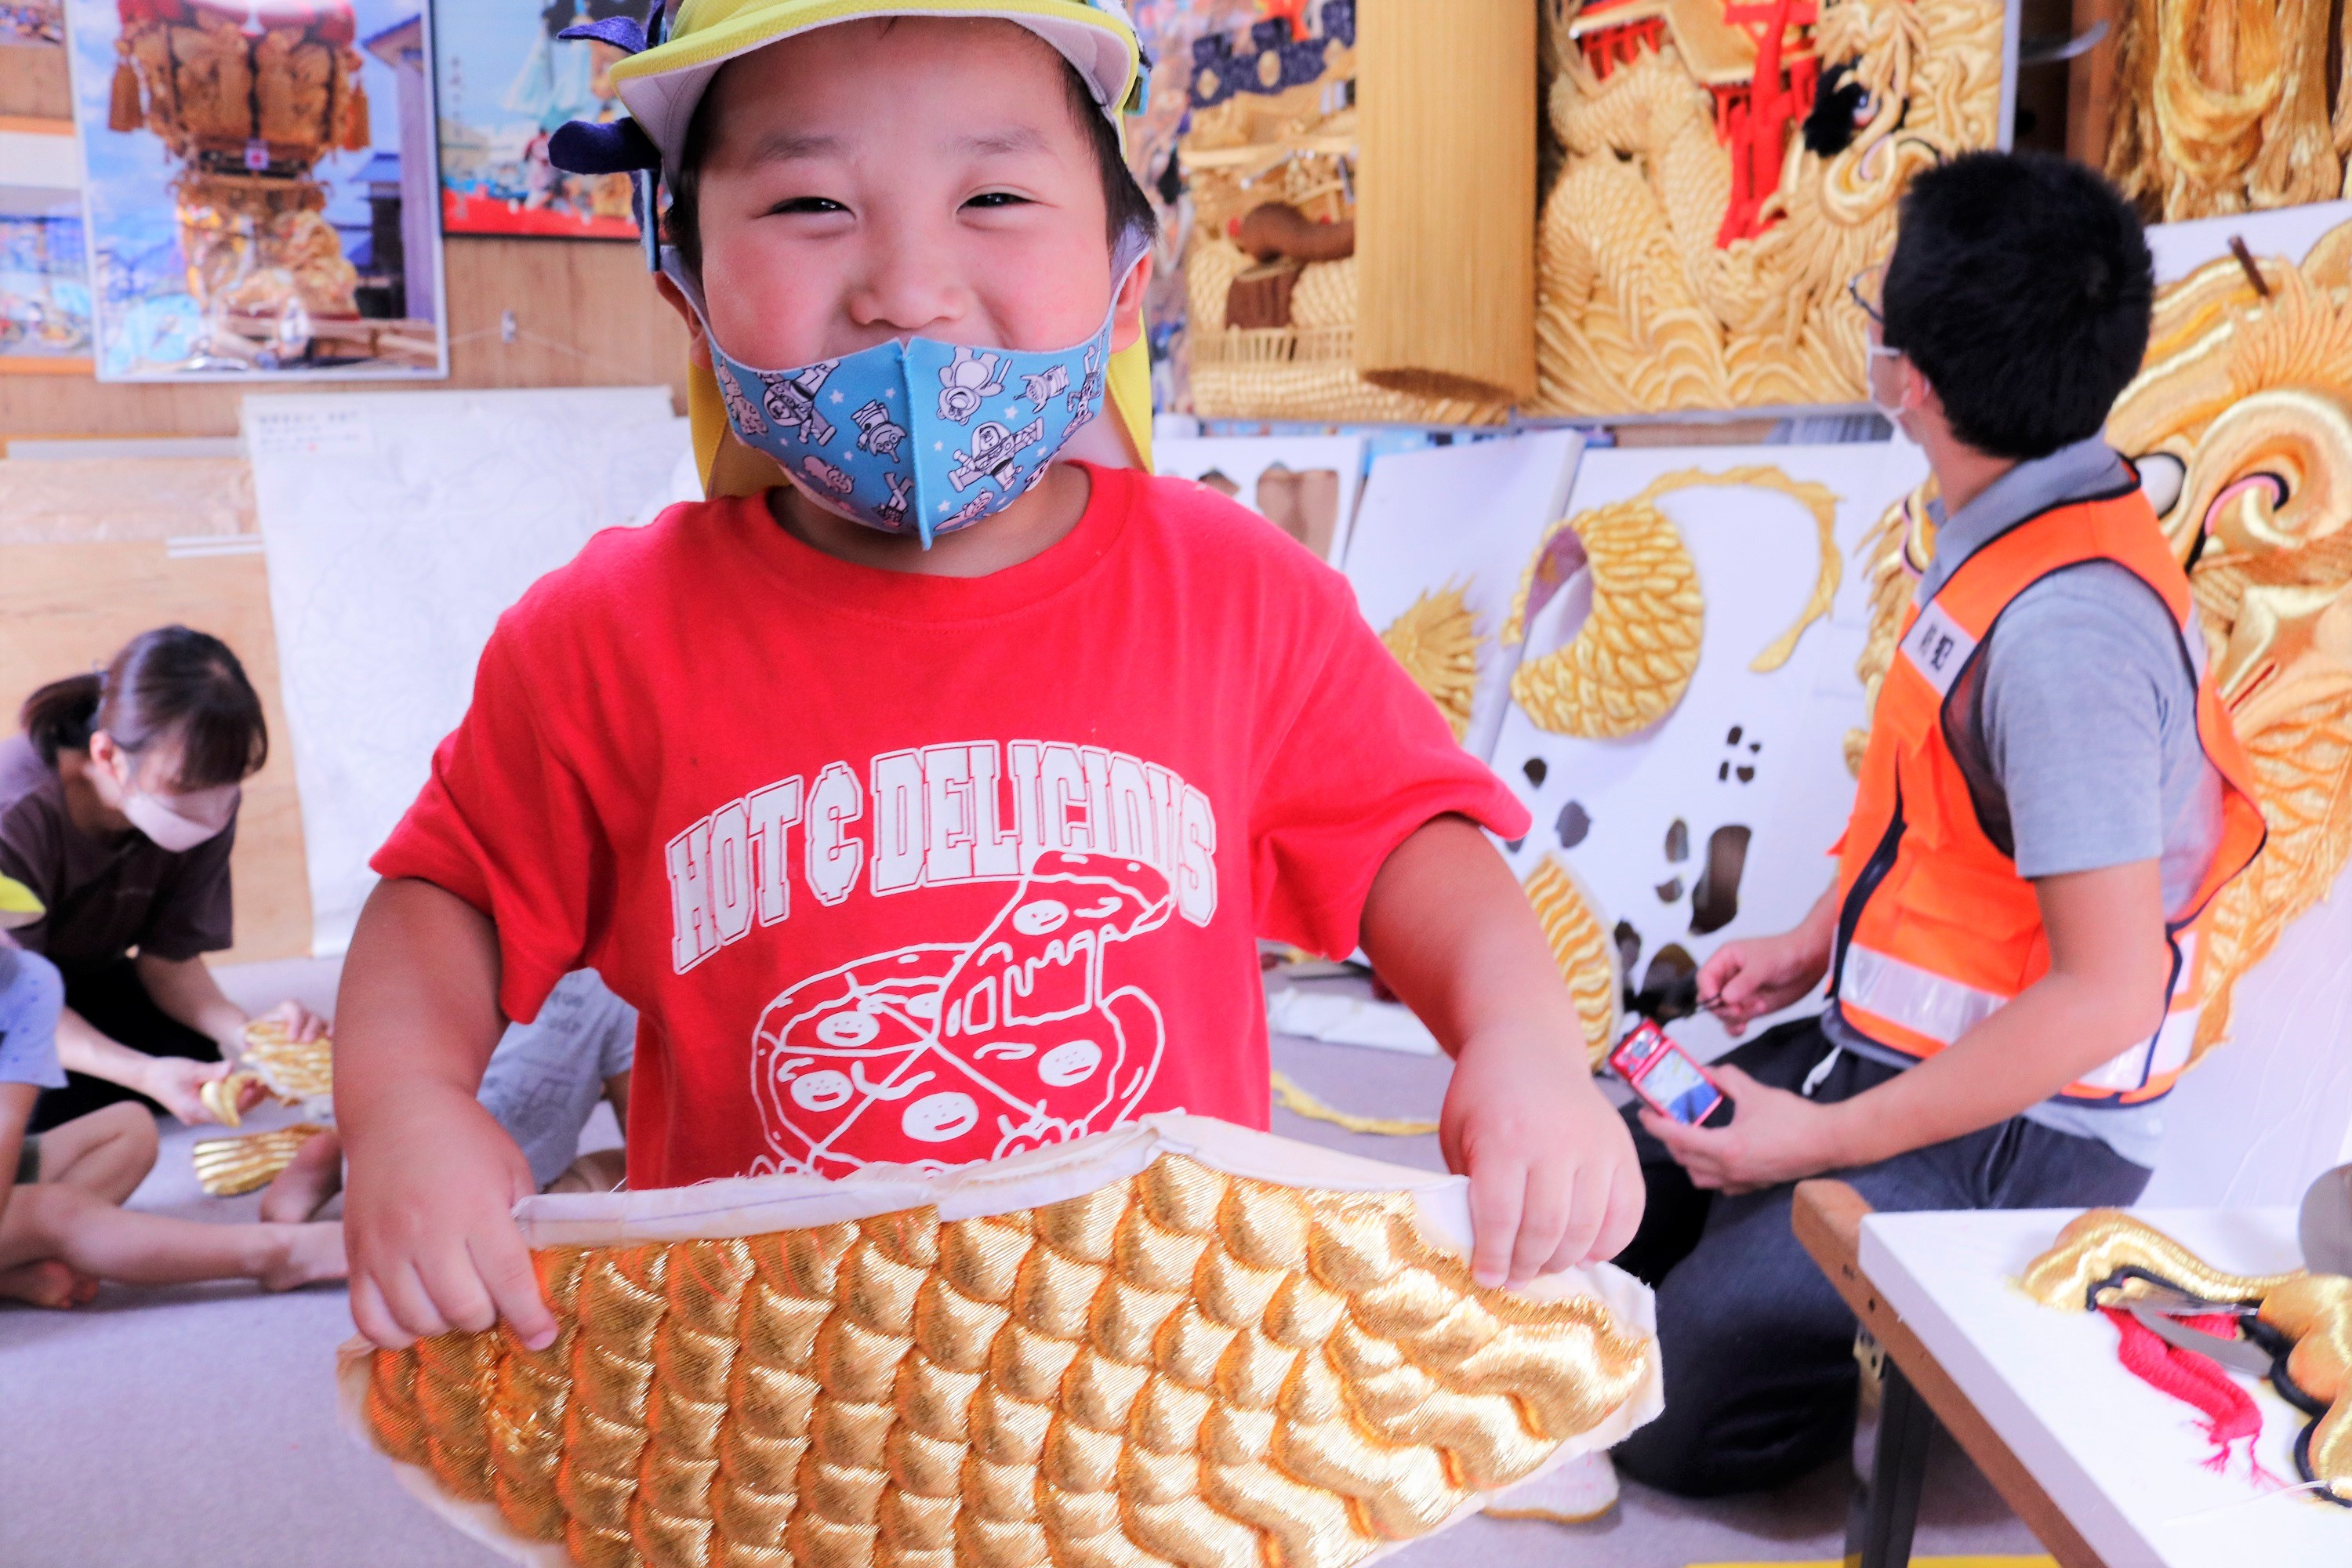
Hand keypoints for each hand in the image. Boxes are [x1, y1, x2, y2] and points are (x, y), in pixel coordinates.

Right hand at [140, 1056, 261, 1124]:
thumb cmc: (165, 1071)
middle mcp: (196, 1118)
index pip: (225, 1112)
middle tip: (262, 1084)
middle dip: (248, 1100)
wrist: (147, 1076)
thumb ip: (212, 1071)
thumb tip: (231, 1068)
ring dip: (243, 1098)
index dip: (243, 1101)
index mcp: (193, 1110)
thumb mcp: (190, 1068)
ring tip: (257, 1083)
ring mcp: (198, 1116)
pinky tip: (244, 1085)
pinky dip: (233, 1097)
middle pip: (229, 1114)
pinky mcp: (199, 1110)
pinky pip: (221, 1107)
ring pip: (227, 1111)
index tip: (255, 1086)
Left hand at [249, 999, 330, 1045]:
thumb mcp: (244, 1035)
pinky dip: (333, 1035)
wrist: (258, 1040)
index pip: (293, 1008)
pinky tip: (333, 1043)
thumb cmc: (251, 1037)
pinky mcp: (318, 1034)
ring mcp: (311, 1023)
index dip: (295, 1020)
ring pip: (322, 1021)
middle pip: (310, 1015)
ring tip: (326, 1040)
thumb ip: (243, 1037)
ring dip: (324, 1029)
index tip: (291, 1037)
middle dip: (309, 1028)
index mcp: (284, 1010)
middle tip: (304, 1042)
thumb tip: (246, 1048)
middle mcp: (300, 1014)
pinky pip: (329, 1031)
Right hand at [342, 1086, 554, 1350]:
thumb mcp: (511, 1172)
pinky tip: (418, 1317)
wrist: (398, 1111)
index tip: (543, 1336)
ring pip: (418, 1322)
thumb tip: (534, 1284)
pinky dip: (397, 1333)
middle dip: (489, 1318)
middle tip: (496, 1302)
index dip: (530, 1317)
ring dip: (447, 1325)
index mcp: (476, 1208)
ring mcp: (384, 1247)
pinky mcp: (355, 1257)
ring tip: (459, 1302)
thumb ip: (522, 1226)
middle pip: (463, 1310)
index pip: (508, 1279)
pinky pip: (370, 1320)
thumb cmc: (465, 1140)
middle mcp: (426, 1232)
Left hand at [1440, 1025, 1642, 1288]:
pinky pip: (1628, 1212)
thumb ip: (1467, 1187)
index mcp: (1504, 1138)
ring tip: (1542, 1267)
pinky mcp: (1623, 1149)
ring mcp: (1596, 1145)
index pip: (1500, 1216)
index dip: (1492, 1257)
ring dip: (1563, 1260)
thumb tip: (1481, 1249)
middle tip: (1513, 1279)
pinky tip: (1585, 1252)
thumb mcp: (1458, 1134)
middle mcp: (1555, 1142)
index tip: (1486, 1278)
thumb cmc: (1485, 1095)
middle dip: (1526, 1266)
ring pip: (1586, 1227)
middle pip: (1545, 1228)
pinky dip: (1609, 1243)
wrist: (1529, 1047)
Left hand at [1639, 1064, 1850, 1192]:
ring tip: (1688, 1134)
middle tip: (1666, 1118)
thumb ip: (1725, 1079)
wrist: (1828, 1141)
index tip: (1645, 1112)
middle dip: (1669, 1138)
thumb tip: (1707, 1072)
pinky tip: (1714, 1151)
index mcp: (1725, 1147)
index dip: (1655, 1124)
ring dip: (1686, 1157)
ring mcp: (1740, 1182)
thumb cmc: (1795, 1118)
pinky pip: (1718, 1183)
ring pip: (1698, 1176)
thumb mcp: (1755, 1091)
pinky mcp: (1752, 1186)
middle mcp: (1728, 1170)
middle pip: (1683, 1158)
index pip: (1676, 1137)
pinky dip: (1708, 1169)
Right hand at [1697, 928, 1830, 1036]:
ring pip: (1722, 1013)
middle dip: (1724, 1008)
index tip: (1721, 1000)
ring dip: (1736, 1017)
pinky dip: (1735, 1028)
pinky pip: (1732, 1022)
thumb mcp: (1763, 965)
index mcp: (1725, 959)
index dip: (1708, 991)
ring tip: (1760, 1007)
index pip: (1704, 978)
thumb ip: (1744, 982)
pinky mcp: (1748, 1006)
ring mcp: (1737, 993)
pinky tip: (1744, 1028)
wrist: (1808, 963)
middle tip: (1741, 1009)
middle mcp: (1727, 977)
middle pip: (1709, 999)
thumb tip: (1726, 998)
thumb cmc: (1785, 954)